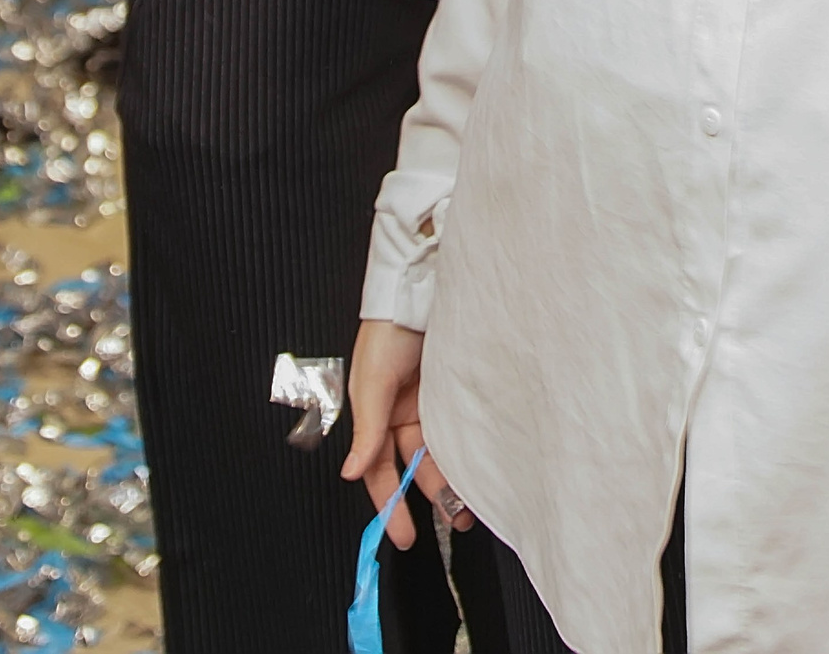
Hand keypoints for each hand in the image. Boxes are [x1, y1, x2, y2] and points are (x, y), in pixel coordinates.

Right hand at [341, 319, 470, 546]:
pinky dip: (465, 450)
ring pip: (439, 452)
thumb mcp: (373, 382)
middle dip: (431, 496)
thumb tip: (352, 471)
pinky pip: (458, 430)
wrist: (419, 292)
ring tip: (469, 503)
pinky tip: (476, 466)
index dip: (389, 504)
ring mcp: (429, 404)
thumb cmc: (388, 331)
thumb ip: (366, 430)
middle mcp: (400, 413)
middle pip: (414, 465)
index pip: (380, 470)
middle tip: (452, 521)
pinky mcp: (452, 392)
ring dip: (451, 478)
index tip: (401, 535)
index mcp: (375, 415)